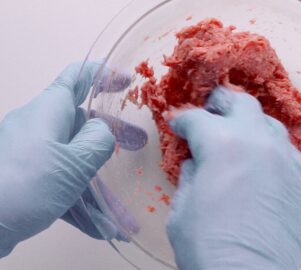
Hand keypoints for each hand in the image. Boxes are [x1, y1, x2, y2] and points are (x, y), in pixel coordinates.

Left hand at [0, 62, 140, 256]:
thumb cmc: (25, 186)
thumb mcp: (75, 163)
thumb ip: (99, 141)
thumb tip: (102, 131)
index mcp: (48, 111)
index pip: (77, 78)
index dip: (104, 74)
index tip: (128, 81)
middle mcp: (37, 127)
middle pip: (81, 124)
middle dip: (111, 138)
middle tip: (138, 145)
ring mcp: (29, 154)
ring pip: (73, 161)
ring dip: (99, 187)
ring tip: (123, 214)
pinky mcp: (24, 180)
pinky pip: (60, 184)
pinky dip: (81, 203)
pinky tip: (102, 228)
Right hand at [167, 86, 300, 269]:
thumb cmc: (209, 246)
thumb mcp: (182, 207)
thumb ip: (190, 175)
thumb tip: (195, 162)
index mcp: (223, 144)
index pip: (197, 119)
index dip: (182, 120)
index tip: (178, 125)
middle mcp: (258, 142)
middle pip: (240, 104)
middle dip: (221, 103)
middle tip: (211, 111)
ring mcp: (284, 159)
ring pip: (268, 123)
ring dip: (249, 123)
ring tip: (237, 133)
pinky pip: (287, 151)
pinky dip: (270, 148)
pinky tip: (262, 159)